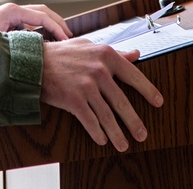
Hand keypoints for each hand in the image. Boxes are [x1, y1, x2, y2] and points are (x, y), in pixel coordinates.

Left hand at [0, 3, 71, 39]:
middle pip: (42, 11)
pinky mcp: (8, 21)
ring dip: (50, 24)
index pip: (41, 16)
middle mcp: (13, 10)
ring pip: (37, 15)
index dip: (56, 28)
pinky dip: (41, 28)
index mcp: (12, 12)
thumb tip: (37, 49)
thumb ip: (17, 43)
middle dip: (57, 22)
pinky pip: (29, 22)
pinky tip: (45, 40)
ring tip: (61, 37)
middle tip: (69, 36)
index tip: (66, 39)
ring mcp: (10, 15)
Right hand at [41, 39, 162, 150]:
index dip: (148, 91)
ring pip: (108, 116)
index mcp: (106, 55)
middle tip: (142, 134)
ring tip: (123, 144)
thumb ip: (115, 52)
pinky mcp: (74, 100)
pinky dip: (98, 133)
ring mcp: (86, 86)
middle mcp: (99, 71)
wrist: (34, 63)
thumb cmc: (62, 54)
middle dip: (134, 122)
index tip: (158, 102)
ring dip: (117, 134)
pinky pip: (90, 121)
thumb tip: (135, 54)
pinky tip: (102, 140)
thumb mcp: (89, 47)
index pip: (133, 76)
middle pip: (122, 102)